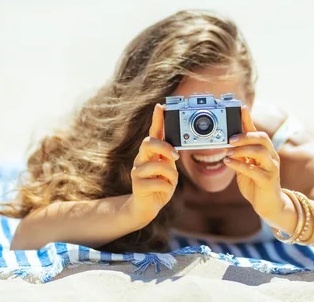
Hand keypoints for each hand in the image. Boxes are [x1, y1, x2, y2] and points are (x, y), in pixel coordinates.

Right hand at [130, 104, 179, 224]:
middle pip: (148, 143)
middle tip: (175, 156)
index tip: (160, 106)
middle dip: (164, 146)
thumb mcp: (168, 169)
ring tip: (170, 181)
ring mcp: (137, 172)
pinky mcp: (137, 185)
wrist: (147, 207)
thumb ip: (170, 158)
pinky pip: (158, 182)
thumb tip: (176, 148)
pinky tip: (164, 190)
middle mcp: (141, 158)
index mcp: (150, 153)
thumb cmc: (159, 185)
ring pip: (157, 165)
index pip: (154, 133)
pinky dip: (167, 187)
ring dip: (170, 174)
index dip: (157, 119)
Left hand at [223, 106, 285, 221]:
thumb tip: (227, 142)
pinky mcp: (269, 180)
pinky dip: (240, 165)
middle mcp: (271, 156)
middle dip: (246, 135)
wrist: (269, 206)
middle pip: (262, 138)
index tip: (241, 108)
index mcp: (265, 151)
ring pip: (261, 151)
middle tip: (230, 138)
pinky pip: (255, 170)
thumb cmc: (256, 184)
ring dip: (242, 150)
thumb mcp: (245, 166)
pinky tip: (229, 162)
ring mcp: (272, 168)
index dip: (249, 119)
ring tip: (228, 152)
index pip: (257, 131)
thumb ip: (239, 155)